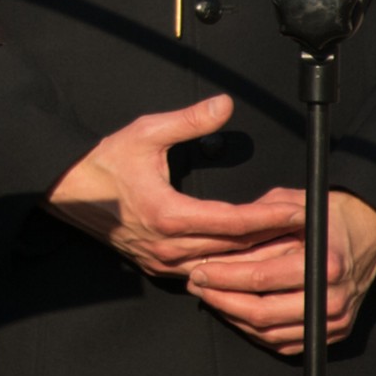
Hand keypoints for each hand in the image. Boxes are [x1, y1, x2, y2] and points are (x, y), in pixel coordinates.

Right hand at [48, 92, 307, 285]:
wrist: (67, 193)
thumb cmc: (106, 163)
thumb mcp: (146, 132)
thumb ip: (190, 120)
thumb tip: (224, 104)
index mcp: (169, 216)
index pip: (234, 222)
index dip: (270, 217)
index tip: (299, 211)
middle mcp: (168, 247)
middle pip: (234, 251)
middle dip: (273, 240)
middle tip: (307, 231)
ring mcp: (163, 262)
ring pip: (222, 266)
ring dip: (256, 257)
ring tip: (289, 246)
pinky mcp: (159, 266)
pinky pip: (204, 271)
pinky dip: (231, 264)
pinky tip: (252, 257)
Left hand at [174, 185, 375, 351]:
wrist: (371, 233)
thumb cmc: (329, 215)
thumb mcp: (296, 203)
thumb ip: (259, 219)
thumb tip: (217, 238)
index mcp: (325, 263)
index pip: (262, 279)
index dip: (224, 277)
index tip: (199, 270)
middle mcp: (330, 297)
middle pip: (261, 312)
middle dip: (221, 300)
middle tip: (197, 285)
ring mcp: (333, 320)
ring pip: (269, 333)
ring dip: (233, 317)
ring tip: (210, 299)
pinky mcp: (331, 333)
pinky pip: (283, 342)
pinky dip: (254, 331)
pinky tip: (235, 313)